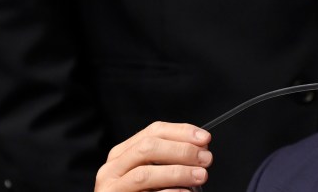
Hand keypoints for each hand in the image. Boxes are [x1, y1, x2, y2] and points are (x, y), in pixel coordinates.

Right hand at [95, 122, 212, 191]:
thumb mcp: (150, 172)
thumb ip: (168, 158)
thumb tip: (199, 148)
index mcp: (123, 153)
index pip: (153, 131)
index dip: (181, 132)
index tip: (204, 138)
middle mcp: (113, 168)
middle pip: (148, 148)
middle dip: (181, 150)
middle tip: (205, 158)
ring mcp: (112, 188)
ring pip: (145, 174)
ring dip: (178, 172)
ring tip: (200, 175)